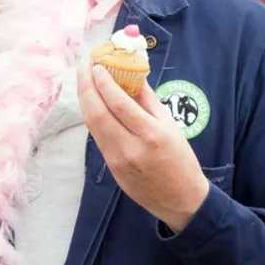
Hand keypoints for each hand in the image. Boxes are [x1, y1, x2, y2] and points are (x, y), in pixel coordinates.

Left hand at [78, 63, 211, 232]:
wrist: (180, 200)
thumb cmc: (181, 159)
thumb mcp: (170, 125)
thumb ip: (148, 100)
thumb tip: (131, 73)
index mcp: (152, 135)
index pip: (119, 104)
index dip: (104, 82)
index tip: (97, 63)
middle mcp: (130, 148)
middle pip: (98, 113)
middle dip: (86, 85)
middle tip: (84, 64)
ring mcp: (117, 160)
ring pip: (92, 125)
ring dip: (85, 99)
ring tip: (84, 77)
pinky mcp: (111, 167)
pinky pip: (98, 136)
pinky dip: (93, 115)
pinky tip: (93, 101)